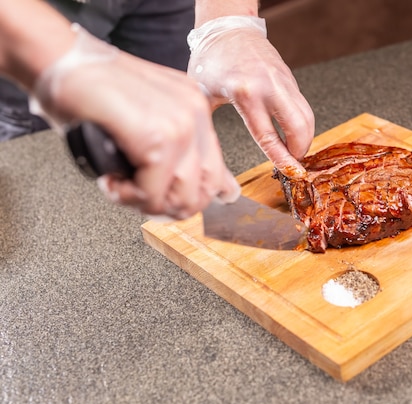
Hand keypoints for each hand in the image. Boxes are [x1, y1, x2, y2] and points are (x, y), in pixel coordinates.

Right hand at [30, 24, 239, 219]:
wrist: (56, 59)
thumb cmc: (90, 89)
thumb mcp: (148, 120)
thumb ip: (185, 156)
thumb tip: (225, 192)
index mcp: (197, 109)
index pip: (217, 175)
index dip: (189, 199)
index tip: (166, 201)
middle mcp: (195, 113)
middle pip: (204, 193)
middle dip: (167, 206)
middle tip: (135, 192)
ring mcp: (180, 124)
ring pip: (181, 199)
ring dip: (145, 203)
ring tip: (120, 183)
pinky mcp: (157, 138)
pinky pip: (152, 194)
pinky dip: (126, 196)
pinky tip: (110, 179)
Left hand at [187, 16, 314, 176]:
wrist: (226, 28)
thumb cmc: (211, 59)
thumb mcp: (202, 94)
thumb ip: (208, 125)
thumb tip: (208, 154)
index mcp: (245, 93)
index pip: (269, 136)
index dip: (283, 158)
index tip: (290, 172)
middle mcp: (269, 86)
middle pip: (299, 126)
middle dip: (300, 150)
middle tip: (293, 163)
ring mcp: (283, 81)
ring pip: (307, 116)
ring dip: (305, 137)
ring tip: (294, 152)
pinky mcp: (290, 78)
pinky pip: (303, 106)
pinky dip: (302, 123)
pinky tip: (292, 133)